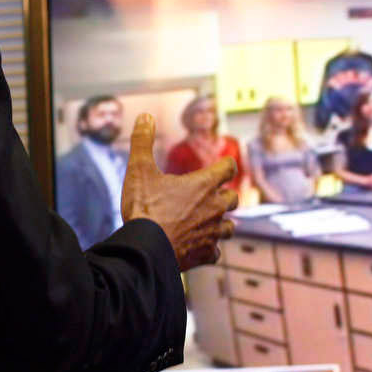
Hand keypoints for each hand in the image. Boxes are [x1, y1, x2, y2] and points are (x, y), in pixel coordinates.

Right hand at [120, 113, 236, 271]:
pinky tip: (199, 246)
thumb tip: (145, 117)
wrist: (147, 249)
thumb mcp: (139, 169)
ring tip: (210, 221)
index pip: (228, 168)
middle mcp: (214, 208)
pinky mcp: (205, 254)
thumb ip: (142, 141)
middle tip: (213, 194)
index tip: (223, 165)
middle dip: (225, 195)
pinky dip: (209, 248)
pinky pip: (215, 252)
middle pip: (233, 198)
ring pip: (229, 227)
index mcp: (203, 185)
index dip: (225, 165)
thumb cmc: (145, 208)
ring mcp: (212, 233)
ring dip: (222, 223)